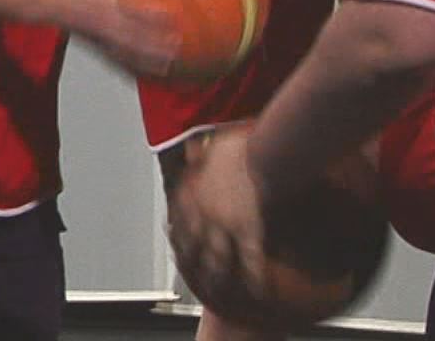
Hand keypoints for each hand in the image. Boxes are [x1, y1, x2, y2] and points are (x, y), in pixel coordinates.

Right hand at [57, 0, 178, 77]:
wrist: (48, 4)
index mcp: (104, 6)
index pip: (132, 11)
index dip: (152, 14)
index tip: (172, 16)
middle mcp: (103, 25)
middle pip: (134, 38)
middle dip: (155, 43)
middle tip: (177, 46)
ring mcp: (100, 40)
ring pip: (127, 54)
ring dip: (147, 61)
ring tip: (168, 66)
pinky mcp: (97, 49)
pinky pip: (117, 62)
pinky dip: (132, 70)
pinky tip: (146, 75)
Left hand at [170, 128, 267, 300]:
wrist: (261, 153)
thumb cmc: (240, 145)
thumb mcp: (212, 142)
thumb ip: (201, 151)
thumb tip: (193, 147)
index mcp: (194, 191)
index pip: (179, 216)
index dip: (176, 229)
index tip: (173, 237)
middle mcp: (205, 214)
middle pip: (193, 245)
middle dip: (191, 262)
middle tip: (190, 273)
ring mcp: (226, 226)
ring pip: (217, 259)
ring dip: (217, 276)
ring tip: (219, 291)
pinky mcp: (249, 232)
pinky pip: (251, 261)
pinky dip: (254, 277)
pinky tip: (257, 289)